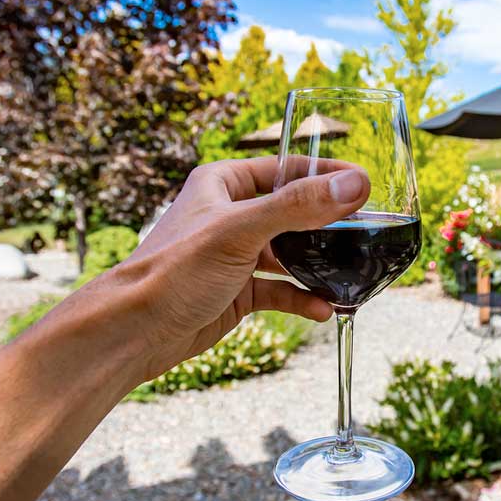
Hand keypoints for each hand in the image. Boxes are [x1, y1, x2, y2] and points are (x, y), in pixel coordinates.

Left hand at [81, 156, 368, 385]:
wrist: (135, 331)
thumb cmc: (173, 272)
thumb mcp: (240, 231)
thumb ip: (298, 207)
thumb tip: (354, 186)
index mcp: (223, 184)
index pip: (286, 169)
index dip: (326, 175)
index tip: (365, 185)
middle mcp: (230, 215)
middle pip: (293, 212)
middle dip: (328, 226)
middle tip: (365, 232)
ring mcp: (235, 255)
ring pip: (290, 254)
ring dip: (318, 265)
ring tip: (351, 273)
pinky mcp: (238, 291)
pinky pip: (280, 289)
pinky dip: (302, 297)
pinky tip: (324, 307)